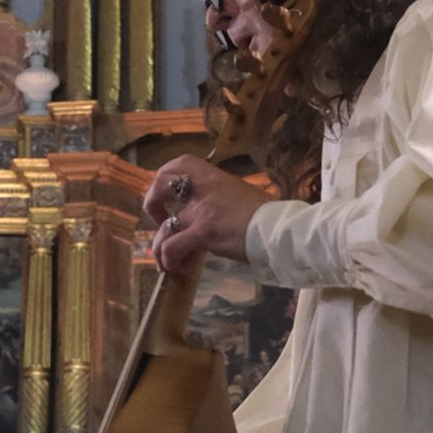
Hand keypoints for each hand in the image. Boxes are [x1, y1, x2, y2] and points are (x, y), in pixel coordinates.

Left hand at [144, 156, 267, 275]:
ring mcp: (201, 210)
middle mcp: (203, 189)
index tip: (170, 198)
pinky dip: (169, 260)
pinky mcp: (203, 232)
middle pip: (160, 184)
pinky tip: (179, 269)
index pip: (180, 164)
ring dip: (159, 248)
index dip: (165, 179)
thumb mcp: (243, 197)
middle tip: (161, 223)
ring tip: (168, 263)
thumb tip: (216, 214)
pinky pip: (172, 247)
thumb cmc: (268, 217)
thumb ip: (223, 200)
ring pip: (163, 228)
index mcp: (214, 177)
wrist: (280, 229)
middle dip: (151, 205)